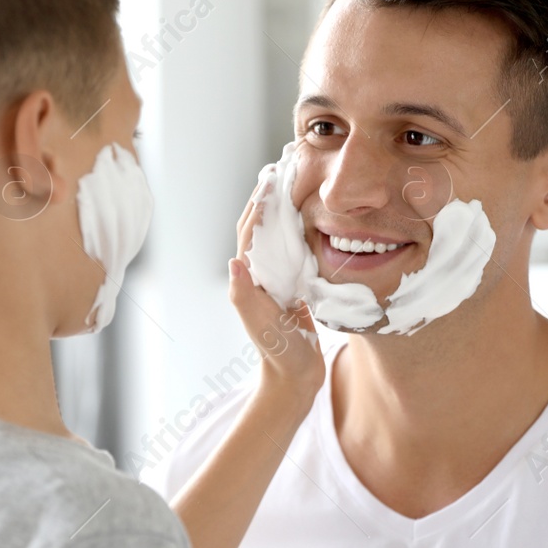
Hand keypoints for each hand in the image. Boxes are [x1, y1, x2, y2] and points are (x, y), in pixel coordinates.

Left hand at [230, 174, 321, 410]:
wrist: (295, 376)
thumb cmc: (277, 351)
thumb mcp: (260, 323)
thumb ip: (245, 294)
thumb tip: (234, 262)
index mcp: (249, 278)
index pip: (250, 232)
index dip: (258, 204)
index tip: (271, 178)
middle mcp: (260, 276)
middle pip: (261, 229)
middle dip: (267, 199)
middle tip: (281, 170)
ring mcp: (276, 281)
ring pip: (278, 237)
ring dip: (283, 211)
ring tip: (295, 186)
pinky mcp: (293, 288)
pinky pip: (295, 253)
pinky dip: (300, 232)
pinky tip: (313, 219)